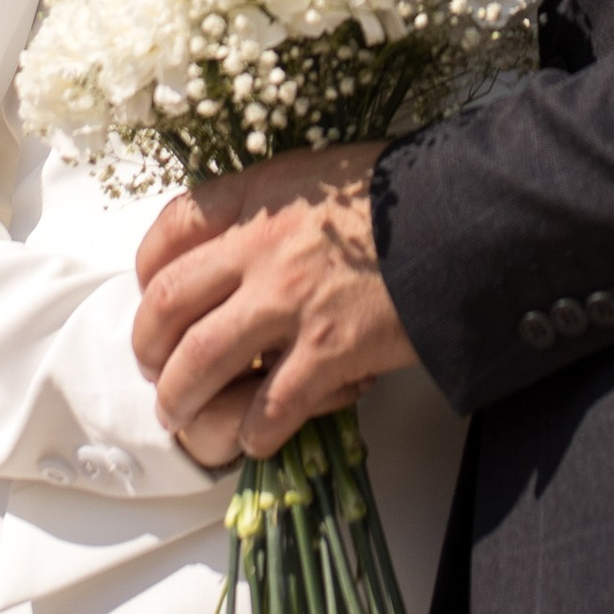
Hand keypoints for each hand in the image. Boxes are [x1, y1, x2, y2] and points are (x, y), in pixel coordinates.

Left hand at [133, 142, 416, 457]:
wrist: (466, 219)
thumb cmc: (401, 196)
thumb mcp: (319, 175)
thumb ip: (269, 205)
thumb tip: (237, 241)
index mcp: (256, 197)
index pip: (170, 232)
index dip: (147, 273)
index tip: (151, 298)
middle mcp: (260, 248)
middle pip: (168, 305)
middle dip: (149, 347)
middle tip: (155, 369)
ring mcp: (292, 301)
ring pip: (202, 361)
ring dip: (181, 398)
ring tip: (180, 416)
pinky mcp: (330, 351)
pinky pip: (271, 405)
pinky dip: (254, 430)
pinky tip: (255, 438)